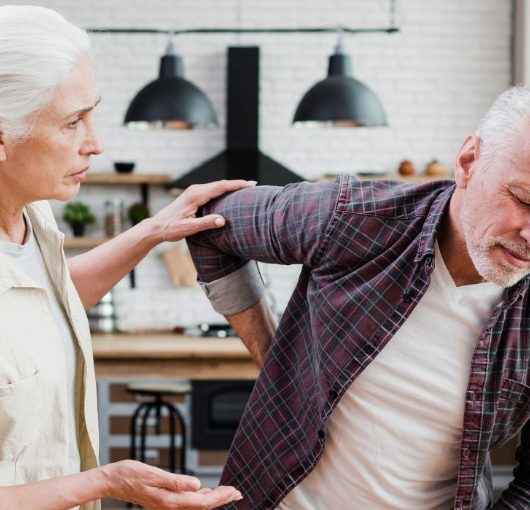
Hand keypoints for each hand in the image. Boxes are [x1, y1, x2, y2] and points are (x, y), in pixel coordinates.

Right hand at [100, 460, 242, 508]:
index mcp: (170, 500)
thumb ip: (176, 481)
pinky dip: (200, 496)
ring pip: (195, 504)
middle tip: (238, 492)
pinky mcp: (164, 500)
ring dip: (212, 498)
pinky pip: (187, 501)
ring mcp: (167, 504)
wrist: (112, 480)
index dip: (220, 497)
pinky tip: (206, 492)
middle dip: (221, 499)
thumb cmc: (131, 474)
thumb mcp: (154, 474)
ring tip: (227, 492)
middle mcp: (170, 505)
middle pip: (202, 505)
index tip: (234, 491)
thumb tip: (198, 485)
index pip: (202, 502)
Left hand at [151, 180, 255, 242]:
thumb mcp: (189, 228)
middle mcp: (195, 190)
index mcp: (196, 195)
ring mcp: (193, 191)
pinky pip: (211, 190)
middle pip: (220, 184)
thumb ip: (206, 223)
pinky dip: (223, 190)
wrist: (156, 227)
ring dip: (230, 186)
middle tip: (254, 185)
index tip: (251, 184)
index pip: (221, 187)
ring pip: (216, 186)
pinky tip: (229, 194)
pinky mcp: (193, 195)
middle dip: (237, 184)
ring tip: (245, 188)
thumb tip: (222, 220)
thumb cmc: (171, 228)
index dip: (237, 185)